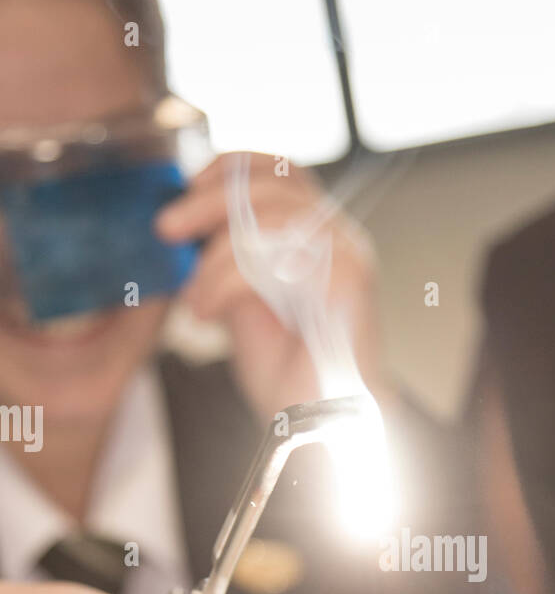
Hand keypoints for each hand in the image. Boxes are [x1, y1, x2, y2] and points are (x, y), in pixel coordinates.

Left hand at [155, 153, 378, 419]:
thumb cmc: (285, 373)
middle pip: (272, 181)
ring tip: (192, 297)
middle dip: (208, 199)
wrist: (318, 427)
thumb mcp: (241, 300)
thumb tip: (184, 223)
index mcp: (320, 235)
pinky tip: (206, 313)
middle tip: (166, 228)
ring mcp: (348, 255)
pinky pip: (270, 260)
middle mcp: (339, 237)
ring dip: (214, 257)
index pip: (281, 169)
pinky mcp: (348, 281)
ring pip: (267, 217)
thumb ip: (226, 257)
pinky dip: (226, 282)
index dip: (231, 166)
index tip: (185, 189)